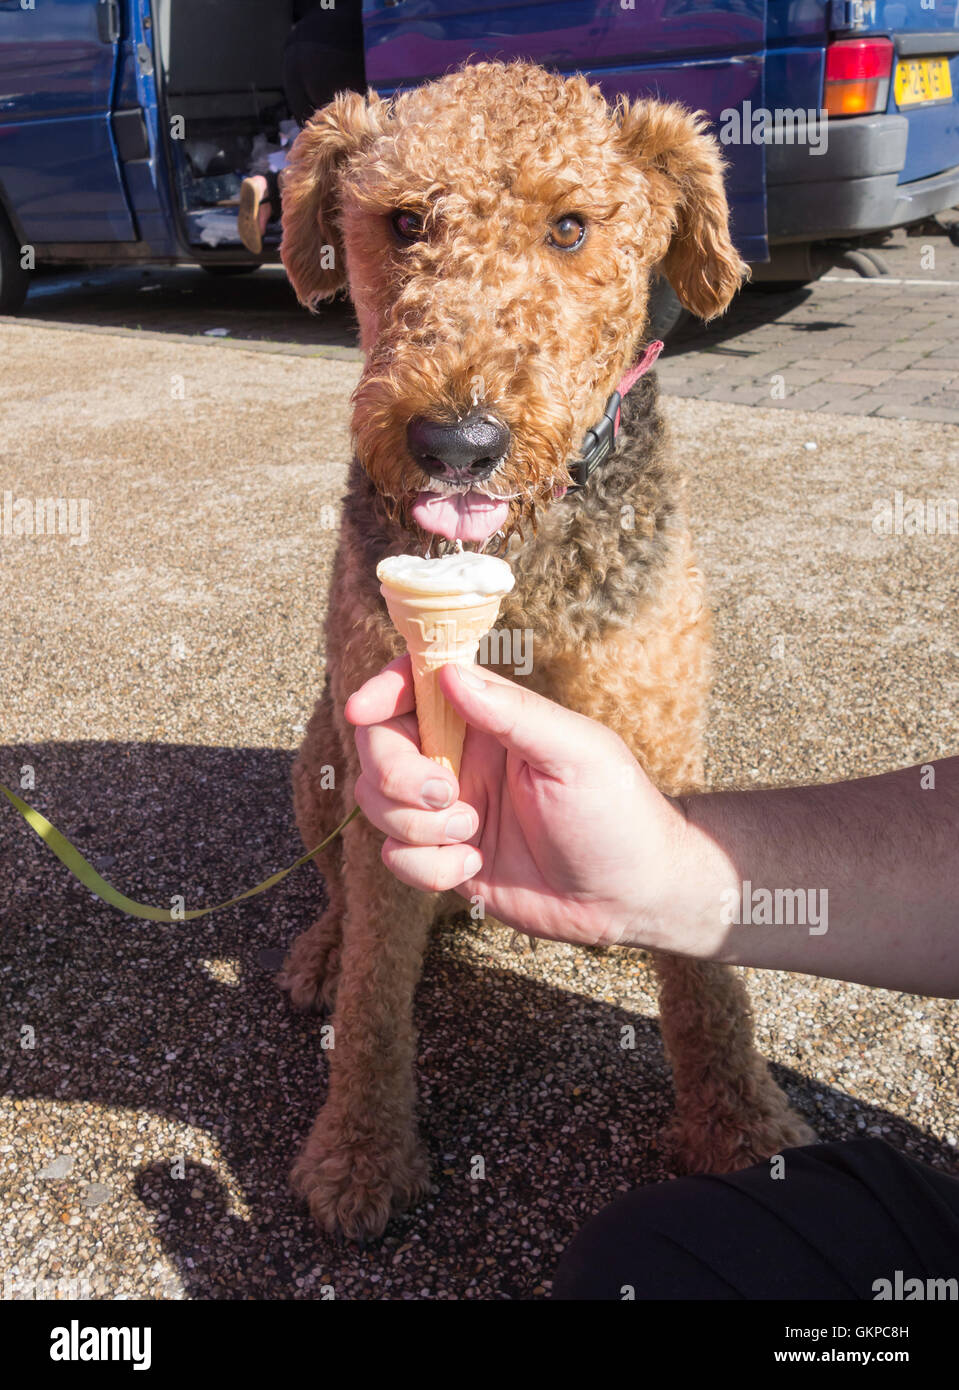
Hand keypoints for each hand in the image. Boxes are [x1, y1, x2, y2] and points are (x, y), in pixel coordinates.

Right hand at [345, 658, 689, 948]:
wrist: (631, 896)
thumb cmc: (617, 811)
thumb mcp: (575, 751)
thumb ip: (512, 712)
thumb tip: (451, 674)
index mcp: (489, 717)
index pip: (417, 684)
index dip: (382, 690)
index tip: (365, 709)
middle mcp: (460, 757)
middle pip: (380, 745)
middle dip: (396, 773)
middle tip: (448, 795)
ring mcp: (448, 808)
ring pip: (377, 802)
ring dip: (415, 824)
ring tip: (473, 834)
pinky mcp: (443, 858)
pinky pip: (397, 856)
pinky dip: (427, 868)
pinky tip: (474, 868)